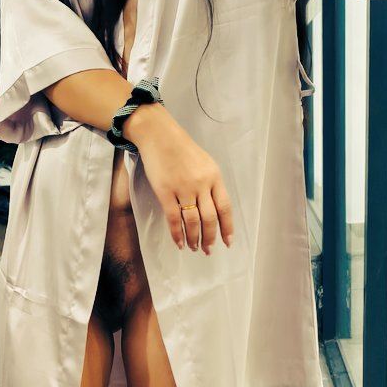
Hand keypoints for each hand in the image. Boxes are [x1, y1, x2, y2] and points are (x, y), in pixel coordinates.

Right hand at [123, 104, 233, 253]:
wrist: (160, 135)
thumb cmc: (182, 149)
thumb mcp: (205, 163)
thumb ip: (211, 184)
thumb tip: (214, 210)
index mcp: (214, 177)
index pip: (225, 207)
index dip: (227, 227)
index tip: (227, 242)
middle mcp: (201, 184)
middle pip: (210, 218)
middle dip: (210, 238)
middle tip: (208, 250)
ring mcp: (183, 188)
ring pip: (192, 221)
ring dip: (194, 238)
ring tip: (194, 248)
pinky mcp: (165, 192)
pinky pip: (173, 219)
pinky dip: (177, 234)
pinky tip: (179, 243)